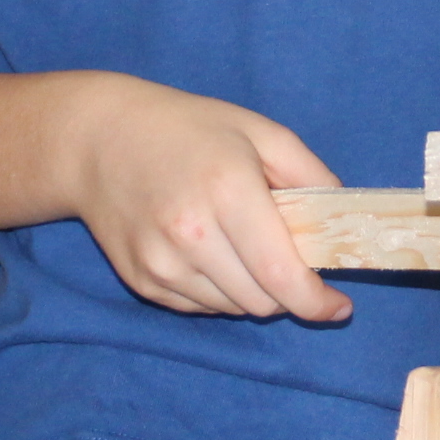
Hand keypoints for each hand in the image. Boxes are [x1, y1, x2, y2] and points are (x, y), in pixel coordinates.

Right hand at [62, 74, 354, 322]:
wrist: (99, 140)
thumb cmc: (188, 129)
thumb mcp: (258, 131)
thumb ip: (310, 173)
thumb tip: (341, 220)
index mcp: (228, 191)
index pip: (281, 274)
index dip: (317, 301)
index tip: (339, 306)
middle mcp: (191, 234)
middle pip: (263, 301)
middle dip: (288, 291)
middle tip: (288, 258)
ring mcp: (161, 263)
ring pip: (234, 309)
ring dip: (254, 292)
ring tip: (242, 246)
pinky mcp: (142, 282)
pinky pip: (201, 308)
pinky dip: (220, 292)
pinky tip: (211, 252)